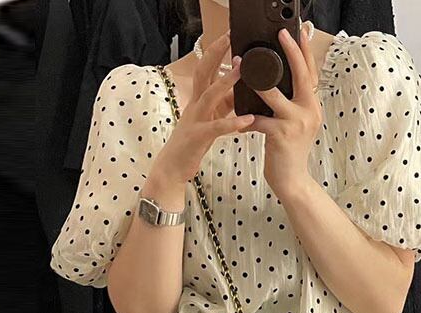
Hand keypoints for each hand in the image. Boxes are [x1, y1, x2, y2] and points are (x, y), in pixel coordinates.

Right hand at [157, 30, 254, 184]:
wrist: (172, 169)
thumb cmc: (191, 145)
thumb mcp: (208, 120)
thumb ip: (221, 106)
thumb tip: (237, 92)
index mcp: (197, 100)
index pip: (206, 69)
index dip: (216, 52)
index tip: (230, 36)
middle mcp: (194, 105)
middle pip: (203, 72)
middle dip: (216, 54)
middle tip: (230, 37)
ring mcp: (195, 120)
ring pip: (210, 95)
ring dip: (226, 81)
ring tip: (243, 70)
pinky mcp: (198, 137)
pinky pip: (217, 127)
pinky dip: (233, 122)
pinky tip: (248, 119)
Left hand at [243, 27, 322, 195]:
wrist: (292, 181)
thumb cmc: (288, 152)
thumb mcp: (294, 124)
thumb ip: (290, 104)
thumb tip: (275, 82)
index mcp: (312, 106)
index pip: (311, 73)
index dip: (305, 52)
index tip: (299, 32)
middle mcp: (309, 112)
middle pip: (302, 75)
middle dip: (292, 52)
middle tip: (282, 34)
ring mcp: (296, 123)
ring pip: (275, 95)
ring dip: (258, 81)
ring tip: (244, 68)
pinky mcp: (281, 135)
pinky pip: (259, 119)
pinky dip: (247, 117)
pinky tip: (238, 118)